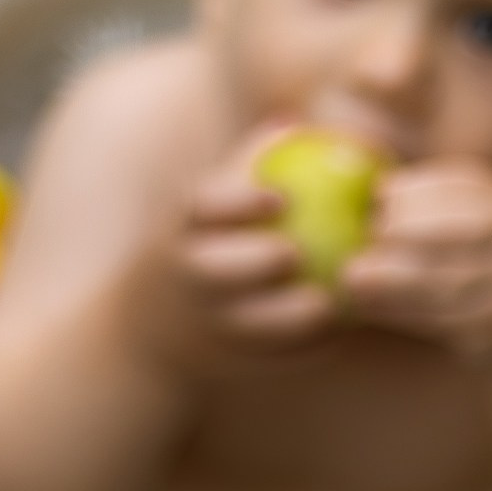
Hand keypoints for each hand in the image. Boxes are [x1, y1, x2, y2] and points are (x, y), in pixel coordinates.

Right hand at [155, 125, 341, 351]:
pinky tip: (339, 331)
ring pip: (244, 325)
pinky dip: (302, 349)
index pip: (200, 209)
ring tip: (325, 302)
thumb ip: (247, 169)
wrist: (152, 335)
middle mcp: (186, 282)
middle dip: (254, 262)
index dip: (238, 202)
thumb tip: (296, 124)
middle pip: (213, 270)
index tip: (281, 197)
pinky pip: (270, 359)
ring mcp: (205, 327)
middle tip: (298, 252)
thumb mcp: (206, 212)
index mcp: (180, 234)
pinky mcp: (228, 366)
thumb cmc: (198, 250)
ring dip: (285, 317)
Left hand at [338, 161, 491, 357]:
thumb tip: (378, 189)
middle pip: (461, 230)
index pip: (469, 185)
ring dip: (391, 278)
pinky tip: (367, 307)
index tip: (380, 193)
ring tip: (351, 276)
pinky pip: (439, 319)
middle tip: (369, 232)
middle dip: (406, 227)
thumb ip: (450, 210)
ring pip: (445, 281)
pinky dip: (398, 312)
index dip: (419, 187)